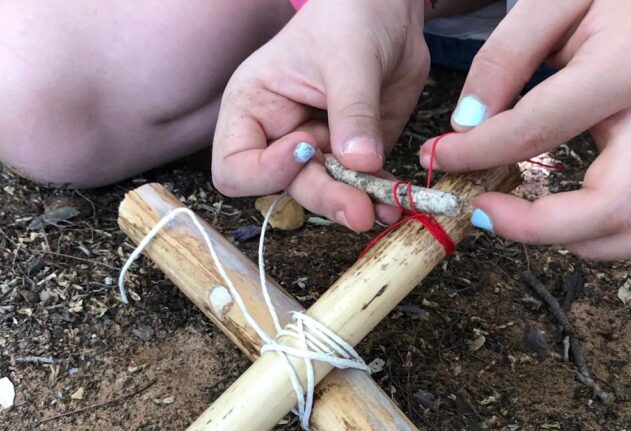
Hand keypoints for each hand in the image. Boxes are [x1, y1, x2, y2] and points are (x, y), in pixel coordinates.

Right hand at [212, 0, 429, 230]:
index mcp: (253, 109)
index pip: (235, 167)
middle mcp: (280, 137)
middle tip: (359, 209)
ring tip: (383, 210)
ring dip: (354, 204)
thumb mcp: (348, 57)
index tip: (305, 148)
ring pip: (326, 193)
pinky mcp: (354, 155)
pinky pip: (361, 186)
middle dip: (325, 197)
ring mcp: (319, 149)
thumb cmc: (348, 16)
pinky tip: (395, 204)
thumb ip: (352, 111)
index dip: (265, 171)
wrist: (387, 8)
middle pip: (289, 186)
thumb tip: (359, 163)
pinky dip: (379, 196)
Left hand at [421, 0, 630, 258]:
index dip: (475, 152)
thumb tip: (465, 125)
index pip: (536, 132)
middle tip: (481, 211)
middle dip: (536, 227)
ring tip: (536, 227)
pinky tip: (590, 227)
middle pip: (608, 208)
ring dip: (593, 246)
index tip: (438, 154)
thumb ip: (504, 59)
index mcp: (624, 71)